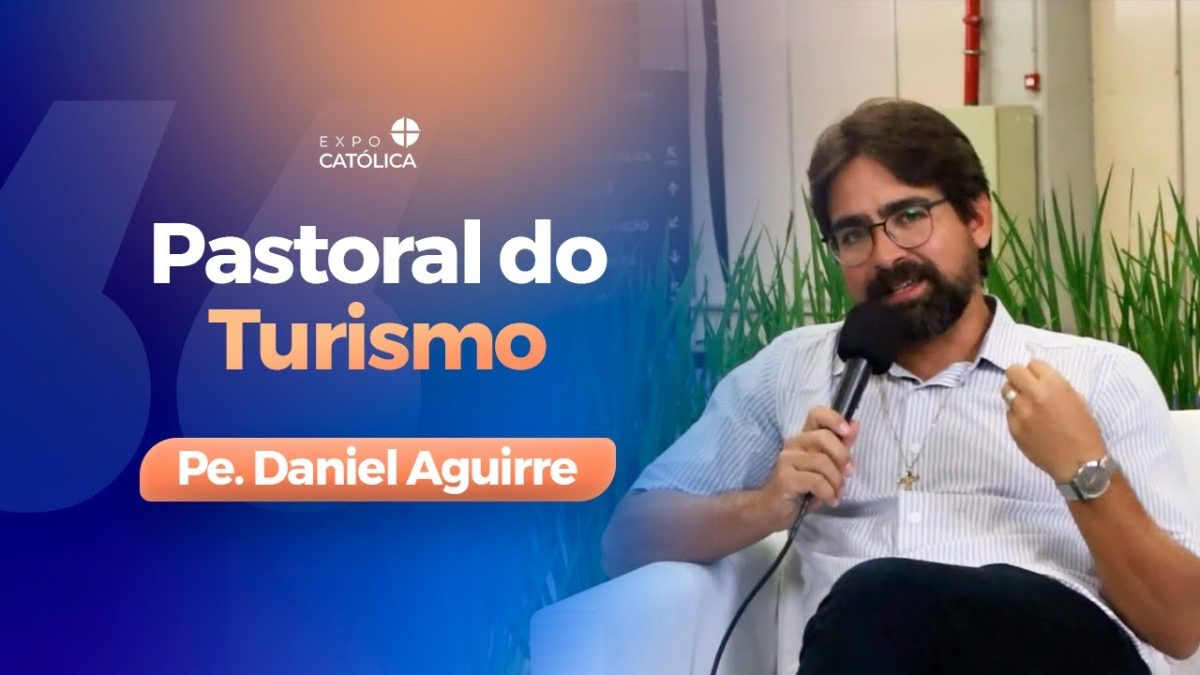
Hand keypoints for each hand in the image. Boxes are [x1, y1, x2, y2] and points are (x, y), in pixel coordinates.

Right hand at [753, 406, 858, 530]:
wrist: (774, 510)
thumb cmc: (803, 488)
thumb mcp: (826, 468)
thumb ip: (840, 447)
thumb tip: (854, 425)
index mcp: (804, 438)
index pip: (816, 414)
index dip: (834, 419)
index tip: (847, 431)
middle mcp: (793, 444)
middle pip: (823, 437)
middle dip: (842, 457)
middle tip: (847, 474)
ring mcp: (787, 460)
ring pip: (822, 462)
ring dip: (836, 481)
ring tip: (836, 493)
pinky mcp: (785, 478)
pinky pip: (816, 481)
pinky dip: (828, 493)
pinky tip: (830, 500)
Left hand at [1003, 359, 1105, 481]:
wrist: (1078, 462)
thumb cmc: (1084, 430)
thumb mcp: (1077, 400)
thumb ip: (1056, 386)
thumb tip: (1040, 380)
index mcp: (1053, 384)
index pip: (1033, 363)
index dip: (1036, 371)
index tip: (1040, 379)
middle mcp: (1033, 394)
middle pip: (1012, 371)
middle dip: (1019, 377)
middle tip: (1027, 387)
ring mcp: (1020, 411)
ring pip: (1006, 391)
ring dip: (1015, 394)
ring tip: (1026, 405)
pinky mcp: (1013, 427)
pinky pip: (1008, 412)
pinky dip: (1016, 414)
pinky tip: (1029, 423)